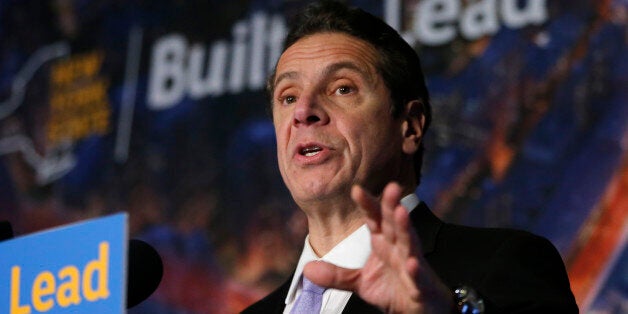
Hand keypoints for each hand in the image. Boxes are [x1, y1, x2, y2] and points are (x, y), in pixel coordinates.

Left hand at [303, 182, 453, 312]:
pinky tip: (411, 262)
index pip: (375, 219)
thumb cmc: (394, 289)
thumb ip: (336, 275)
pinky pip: (417, 276)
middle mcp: (399, 249)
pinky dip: (415, 269)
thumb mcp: (360, 282)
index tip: (356, 189)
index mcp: (384, 243)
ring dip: (406, 228)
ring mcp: (412, 266)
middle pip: (394, 224)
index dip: (367, 205)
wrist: (420, 310)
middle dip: (392, 206)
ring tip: (401, 212)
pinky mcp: (420, 286)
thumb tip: (308, 269)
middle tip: (391, 186)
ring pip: (409, 244)